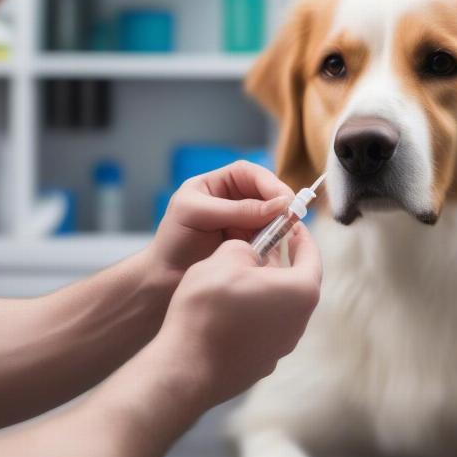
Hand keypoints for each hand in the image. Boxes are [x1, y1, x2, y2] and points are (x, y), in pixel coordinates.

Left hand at [148, 161, 293, 281]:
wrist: (165, 283)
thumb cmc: (173, 244)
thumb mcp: (198, 216)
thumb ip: (238, 209)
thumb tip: (279, 205)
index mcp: (215, 186)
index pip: (248, 174)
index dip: (268, 182)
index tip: (283, 199)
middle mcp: (232, 202)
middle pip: (265, 192)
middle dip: (279, 202)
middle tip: (291, 217)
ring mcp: (243, 224)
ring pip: (272, 215)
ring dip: (281, 223)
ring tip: (286, 233)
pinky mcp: (250, 246)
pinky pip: (271, 237)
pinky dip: (277, 240)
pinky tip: (278, 246)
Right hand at [151, 224, 321, 411]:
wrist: (186, 367)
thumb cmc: (209, 310)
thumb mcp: (225, 258)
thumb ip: (246, 247)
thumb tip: (250, 254)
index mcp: (300, 292)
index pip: (311, 256)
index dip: (302, 236)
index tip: (293, 224)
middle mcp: (299, 322)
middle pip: (297, 282)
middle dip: (281, 262)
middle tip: (264, 246)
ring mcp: (282, 346)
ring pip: (280, 306)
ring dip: (266, 288)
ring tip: (241, 274)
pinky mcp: (262, 362)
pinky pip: (265, 328)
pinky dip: (254, 313)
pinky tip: (229, 307)